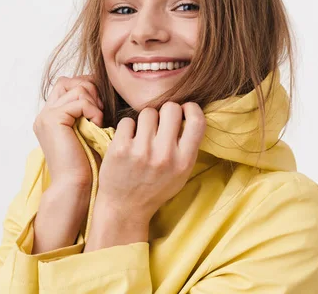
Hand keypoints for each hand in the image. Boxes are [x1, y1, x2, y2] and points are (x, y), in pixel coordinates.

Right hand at [33, 74, 103, 189]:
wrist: (74, 185)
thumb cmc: (86, 163)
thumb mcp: (89, 131)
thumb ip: (89, 111)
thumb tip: (104, 89)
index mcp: (51, 117)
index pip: (67, 85)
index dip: (87, 87)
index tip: (101, 103)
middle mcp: (45, 114)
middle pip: (69, 81)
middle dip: (91, 90)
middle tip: (101, 111)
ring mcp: (46, 116)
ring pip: (77, 89)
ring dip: (94, 103)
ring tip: (99, 122)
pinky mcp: (53, 120)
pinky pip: (80, 102)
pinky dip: (94, 111)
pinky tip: (98, 126)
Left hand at [93, 102, 205, 232]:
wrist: (125, 208)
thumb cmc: (156, 187)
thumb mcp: (181, 173)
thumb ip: (188, 147)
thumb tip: (188, 113)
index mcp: (184, 162)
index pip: (197, 121)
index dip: (191, 108)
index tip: (184, 110)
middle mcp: (164, 156)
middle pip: (171, 109)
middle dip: (166, 111)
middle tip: (161, 122)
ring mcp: (141, 152)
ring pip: (148, 112)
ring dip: (145, 120)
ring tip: (143, 135)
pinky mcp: (120, 150)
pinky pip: (127, 121)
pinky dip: (128, 128)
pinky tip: (129, 142)